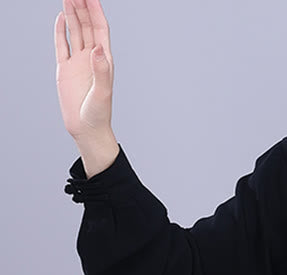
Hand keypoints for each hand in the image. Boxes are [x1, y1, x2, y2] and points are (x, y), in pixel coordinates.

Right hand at [55, 0, 114, 140]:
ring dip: (73, 14)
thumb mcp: (102, 93)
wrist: (87, 129)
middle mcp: (91, 58)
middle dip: (83, 7)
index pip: (100, 30)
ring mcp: (78, 63)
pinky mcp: (65, 69)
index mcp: (103, 61)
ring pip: (75, 32)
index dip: (96, 12)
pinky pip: (62, 45)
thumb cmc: (98, 115)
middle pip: (87, 26)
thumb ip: (101, 71)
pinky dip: (61, 30)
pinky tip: (61, 18)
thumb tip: (98, 49)